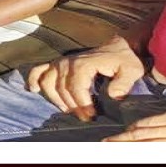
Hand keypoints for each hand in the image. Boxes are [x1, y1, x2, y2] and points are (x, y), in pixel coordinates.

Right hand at [25, 36, 143, 120]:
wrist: (119, 48)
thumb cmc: (125, 60)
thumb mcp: (132, 70)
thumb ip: (124, 83)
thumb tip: (113, 96)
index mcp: (83, 64)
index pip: (76, 88)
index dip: (82, 104)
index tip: (92, 116)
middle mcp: (67, 62)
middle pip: (62, 89)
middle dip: (73, 106)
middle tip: (86, 118)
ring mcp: (60, 62)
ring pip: (48, 84)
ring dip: (56, 99)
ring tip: (69, 110)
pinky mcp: (57, 64)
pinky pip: (38, 71)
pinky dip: (33, 80)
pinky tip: (33, 90)